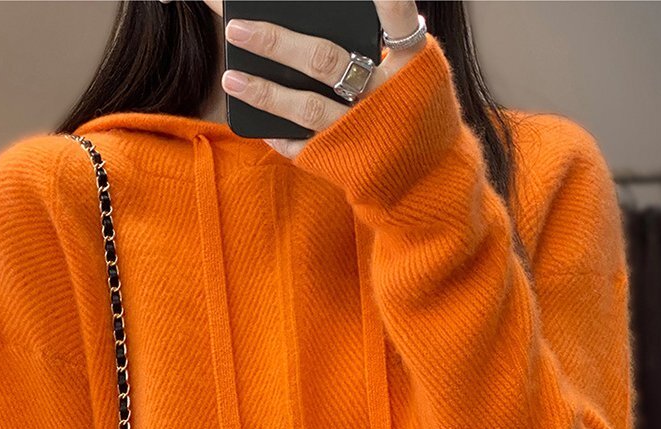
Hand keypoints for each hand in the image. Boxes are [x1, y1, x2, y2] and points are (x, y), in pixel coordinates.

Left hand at [221, 0, 427, 158]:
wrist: (429, 179)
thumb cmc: (415, 112)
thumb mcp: (418, 75)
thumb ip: (389, 45)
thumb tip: (335, 18)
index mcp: (411, 67)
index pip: (398, 22)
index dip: (384, 0)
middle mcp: (384, 98)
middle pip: (324, 61)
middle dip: (276, 43)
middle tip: (236, 28)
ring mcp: (361, 132)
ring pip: (306, 107)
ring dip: (265, 92)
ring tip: (231, 78)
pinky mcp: (344, 161)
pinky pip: (304, 147)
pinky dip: (278, 134)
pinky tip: (256, 120)